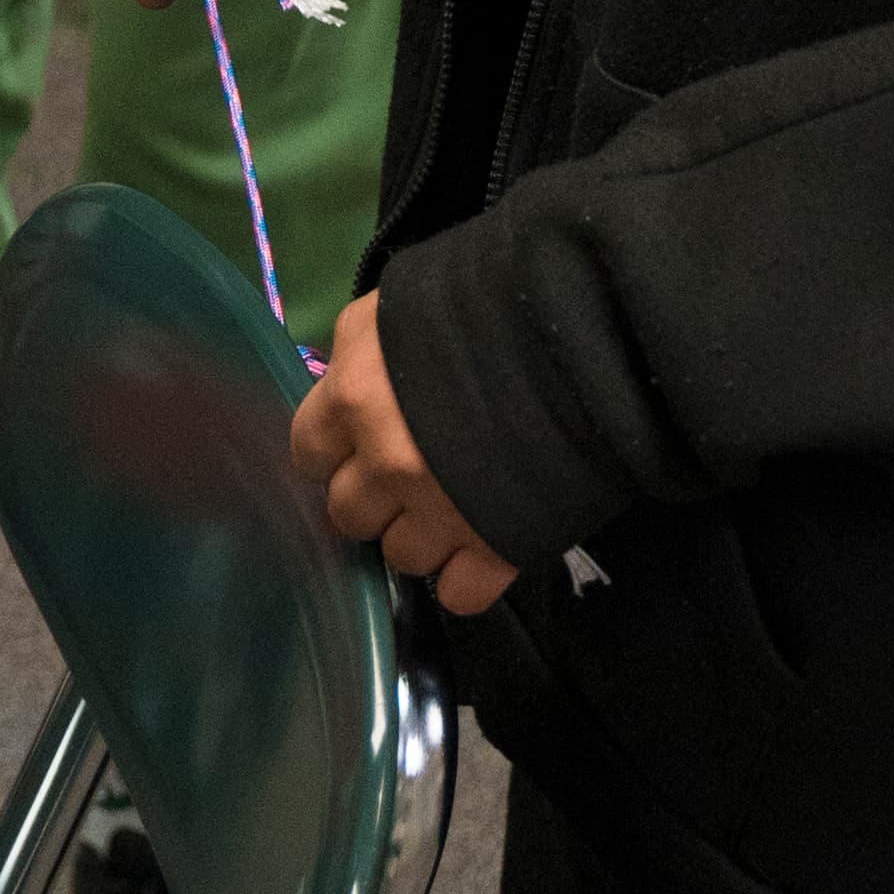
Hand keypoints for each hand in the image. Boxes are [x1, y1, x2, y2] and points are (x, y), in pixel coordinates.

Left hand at [290, 292, 519, 616]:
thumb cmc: (486, 298)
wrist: (585, 328)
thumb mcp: (398, 306)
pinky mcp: (497, 547)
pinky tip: (484, 544)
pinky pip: (459, 595)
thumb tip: (349, 391)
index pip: (308, 453)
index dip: (336, 449)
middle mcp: (386, 462)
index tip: (361, 441)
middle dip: (377, 497)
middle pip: (349, 515)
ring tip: (456, 502)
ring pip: (400, 557)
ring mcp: (440, 511)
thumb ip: (361, 356)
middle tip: (412, 472)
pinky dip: (469, 577)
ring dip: (423, 536)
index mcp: (355, 396)